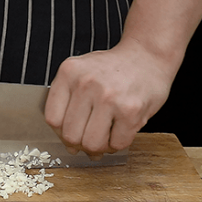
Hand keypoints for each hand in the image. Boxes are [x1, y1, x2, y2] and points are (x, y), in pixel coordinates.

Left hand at [45, 39, 174, 158]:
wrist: (148, 55)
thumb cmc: (113, 69)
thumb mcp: (81, 74)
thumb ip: (68, 105)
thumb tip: (70, 146)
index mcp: (69, 73)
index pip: (52, 120)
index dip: (62, 133)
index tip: (73, 132)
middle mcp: (86, 83)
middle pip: (71, 136)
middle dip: (81, 143)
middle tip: (92, 136)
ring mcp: (109, 97)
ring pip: (92, 144)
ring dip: (100, 147)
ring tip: (107, 134)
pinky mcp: (131, 110)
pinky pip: (117, 144)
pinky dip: (118, 143)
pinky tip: (122, 129)